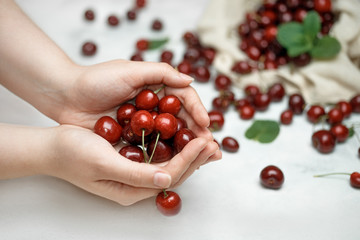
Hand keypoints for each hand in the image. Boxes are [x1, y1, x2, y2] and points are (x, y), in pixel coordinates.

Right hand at [48, 125, 218, 205]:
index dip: (190, 158)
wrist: (52, 147)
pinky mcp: (131, 161)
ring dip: (189, 152)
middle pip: (175, 173)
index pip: (170, 175)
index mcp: (131, 189)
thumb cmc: (73, 153)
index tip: (204, 141)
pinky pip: (160, 156)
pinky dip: (175, 146)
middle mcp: (136, 185)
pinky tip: (183, 136)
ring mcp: (134, 174)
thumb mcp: (103, 163)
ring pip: (170, 164)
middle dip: (196, 157)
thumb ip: (135, 174)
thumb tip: (167, 181)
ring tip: (206, 139)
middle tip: (214, 142)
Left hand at [58, 59, 220, 164]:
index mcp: (156, 89)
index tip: (204, 124)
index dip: (197, 111)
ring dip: (186, 147)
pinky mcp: (132, 140)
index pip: (184, 100)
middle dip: (197, 133)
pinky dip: (166, 156)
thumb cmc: (96, 80)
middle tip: (209, 147)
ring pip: (170, 137)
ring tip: (201, 157)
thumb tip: (191, 81)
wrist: (65, 97)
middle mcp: (154, 108)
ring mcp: (144, 126)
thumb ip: (161, 73)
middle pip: (182, 121)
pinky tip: (177, 163)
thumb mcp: (129, 71)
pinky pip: (153, 149)